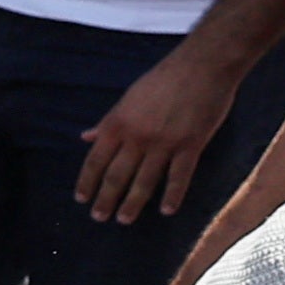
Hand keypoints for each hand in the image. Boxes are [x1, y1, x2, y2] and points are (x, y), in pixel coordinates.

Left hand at [74, 32, 243, 225]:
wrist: (203, 64)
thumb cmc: (165, 78)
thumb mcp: (129, 97)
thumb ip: (108, 121)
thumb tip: (86, 137)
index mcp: (118, 123)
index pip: (95, 160)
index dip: (87, 182)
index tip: (81, 199)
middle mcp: (137, 136)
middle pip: (116, 176)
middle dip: (105, 199)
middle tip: (98, 217)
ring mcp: (164, 142)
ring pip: (144, 181)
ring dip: (132, 204)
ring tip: (124, 219)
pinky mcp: (191, 144)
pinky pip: (179, 176)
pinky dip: (172, 195)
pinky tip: (166, 210)